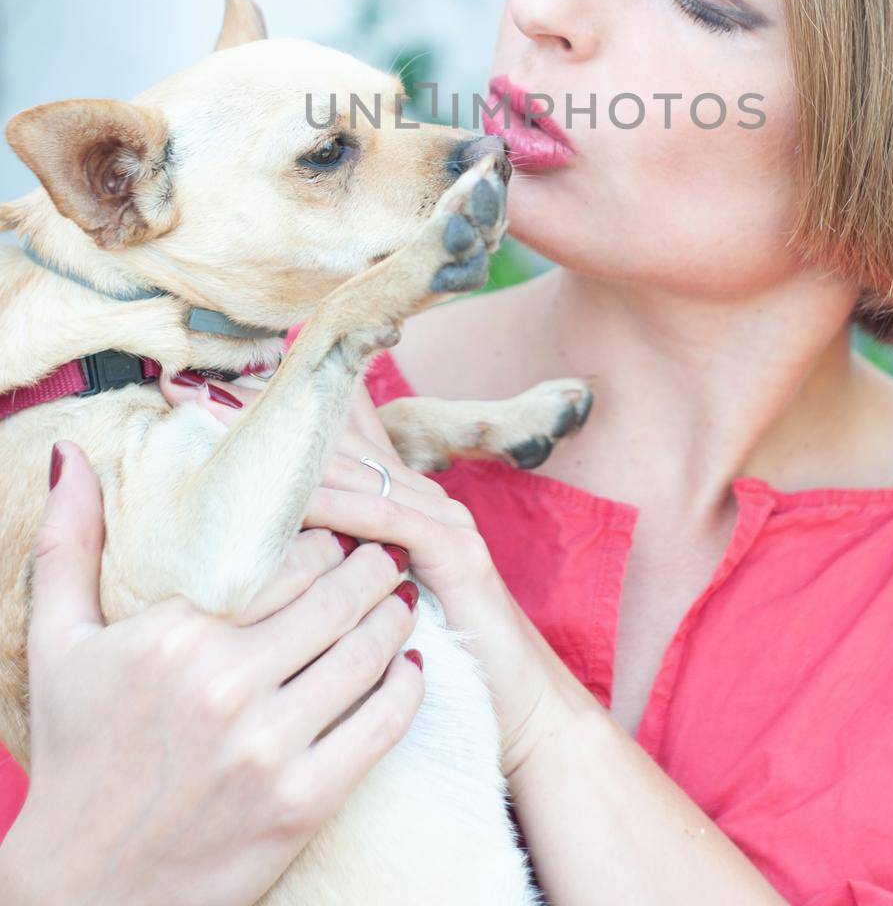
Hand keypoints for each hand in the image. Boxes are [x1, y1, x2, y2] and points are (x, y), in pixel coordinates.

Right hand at [0, 440, 424, 905]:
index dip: (326, 539)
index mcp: (177, 634)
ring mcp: (269, 748)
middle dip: (373, 567)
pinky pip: (384, 724)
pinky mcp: (303, 804)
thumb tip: (76, 455)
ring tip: (400, 599)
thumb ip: (69, 541)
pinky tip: (407, 666)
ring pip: (369, 651)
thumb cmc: (76, 755)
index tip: (337, 534)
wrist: (84, 891)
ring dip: (394, 616)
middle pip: (340, 597)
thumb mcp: (60, 643)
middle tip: (385, 556)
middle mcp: (227, 685)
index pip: (291, 558)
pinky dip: (406, 686)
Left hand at [162, 369, 574, 776]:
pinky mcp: (456, 553)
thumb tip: (252, 563)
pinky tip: (295, 502)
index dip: (280, 413)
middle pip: (339, 443)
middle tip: (199, 400)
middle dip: (271, 421)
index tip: (205, 396)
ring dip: (292, 457)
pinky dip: (339, 507)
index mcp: (400, 504)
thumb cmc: (437, 665)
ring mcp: (443, 520)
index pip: (336, 441)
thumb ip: (327, 574)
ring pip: (357, 474)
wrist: (520, 709)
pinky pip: (387, 519)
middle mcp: (422, 498)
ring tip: (234, 439)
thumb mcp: (368, 610)